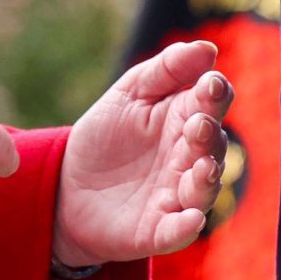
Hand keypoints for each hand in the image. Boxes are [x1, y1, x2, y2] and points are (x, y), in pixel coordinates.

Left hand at [52, 41, 233, 267]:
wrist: (65, 187)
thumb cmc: (105, 137)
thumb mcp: (129, 94)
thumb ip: (166, 70)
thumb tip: (206, 49)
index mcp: (184, 120)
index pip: (211, 104)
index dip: (215, 94)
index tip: (210, 84)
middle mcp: (188, 158)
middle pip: (212, 146)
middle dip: (208, 136)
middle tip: (196, 124)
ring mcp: (176, 195)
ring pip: (204, 189)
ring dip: (207, 180)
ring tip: (202, 168)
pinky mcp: (158, 230)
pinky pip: (179, 230)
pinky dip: (187, 226)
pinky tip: (191, 219)